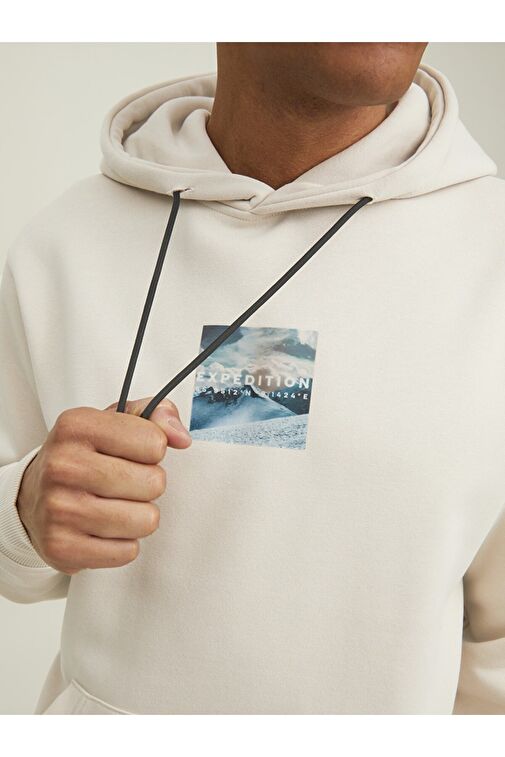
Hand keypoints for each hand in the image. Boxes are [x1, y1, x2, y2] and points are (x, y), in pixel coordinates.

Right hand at [16, 397, 190, 573]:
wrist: (33, 497)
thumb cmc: (84, 456)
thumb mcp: (115, 421)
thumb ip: (157, 414)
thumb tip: (182, 438)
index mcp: (77, 426)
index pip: (155, 443)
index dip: (152, 450)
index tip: (132, 453)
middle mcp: (63, 465)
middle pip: (154, 483)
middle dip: (148, 484)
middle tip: (125, 483)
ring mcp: (59, 508)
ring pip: (145, 520)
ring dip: (139, 516)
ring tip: (115, 505)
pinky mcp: (61, 547)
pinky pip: (128, 551)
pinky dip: (122, 543)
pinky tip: (103, 529)